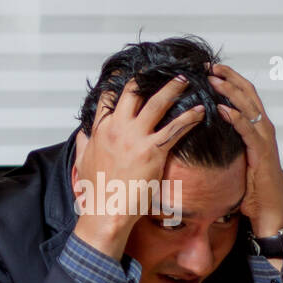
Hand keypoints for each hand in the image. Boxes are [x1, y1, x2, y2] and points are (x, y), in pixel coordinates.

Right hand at [72, 76, 203, 258]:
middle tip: (161, 71)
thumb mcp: (82, 162)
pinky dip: (189, 117)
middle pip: (133, 92)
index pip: (108, 98)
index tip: (129, 75)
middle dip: (148, 78)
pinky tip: (200, 111)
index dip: (119, 83)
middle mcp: (118, 128)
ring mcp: (135, 138)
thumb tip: (81, 133)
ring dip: (173, 89)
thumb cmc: (96, 191)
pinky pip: (175, 128)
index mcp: (101, 130)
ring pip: (156, 103)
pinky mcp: (152, 151)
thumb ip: (82, 144)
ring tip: (185, 80)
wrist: (105, 211)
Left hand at [209, 64, 282, 243]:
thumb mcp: (238, 161)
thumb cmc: (254, 191)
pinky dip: (234, 117)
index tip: (210, 69)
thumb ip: (228, 145)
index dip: (230, 79)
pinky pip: (247, 130)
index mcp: (258, 129)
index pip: (245, 95)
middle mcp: (264, 129)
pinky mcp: (262, 153)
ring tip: (212, 79)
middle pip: (248, 93)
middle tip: (208, 65)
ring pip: (248, 106)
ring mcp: (265, 140)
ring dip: (229, 91)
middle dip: (228, 77)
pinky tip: (220, 109)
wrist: (270, 213)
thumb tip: (206, 137)